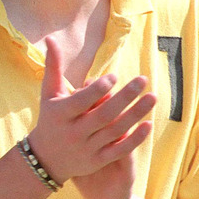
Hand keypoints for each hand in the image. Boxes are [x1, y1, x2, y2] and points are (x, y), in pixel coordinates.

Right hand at [27, 37, 155, 183]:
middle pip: (103, 114)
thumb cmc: (49, 117)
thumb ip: (53, 66)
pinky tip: (149, 124)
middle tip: (143, 79)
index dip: (98, 89)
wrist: (45, 158)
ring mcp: (86, 148)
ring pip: (115, 131)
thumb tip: (51, 38)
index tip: (115, 76)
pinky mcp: (97, 161)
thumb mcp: (48, 93)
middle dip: (124, 97)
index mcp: (60, 113)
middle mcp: (73, 132)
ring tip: (152, 97)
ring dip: (135, 114)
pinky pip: (119, 150)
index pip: (81, 100)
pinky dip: (134, 138)